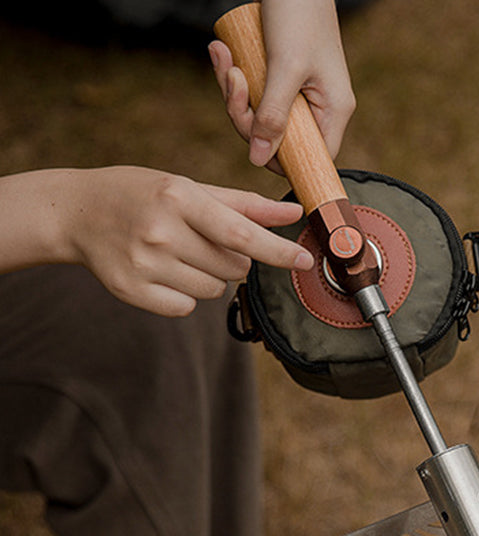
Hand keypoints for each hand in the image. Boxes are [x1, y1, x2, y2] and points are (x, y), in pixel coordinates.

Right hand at [0, 167, 312, 316]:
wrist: (77, 212)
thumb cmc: (143, 194)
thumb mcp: (189, 188)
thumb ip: (244, 204)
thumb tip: (293, 211)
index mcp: (178, 197)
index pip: (240, 234)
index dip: (277, 251)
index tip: (305, 261)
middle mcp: (161, 231)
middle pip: (234, 267)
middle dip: (231, 258)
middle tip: (200, 240)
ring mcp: (144, 264)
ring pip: (214, 290)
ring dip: (208, 276)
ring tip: (177, 253)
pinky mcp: (132, 291)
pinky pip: (187, 307)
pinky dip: (184, 294)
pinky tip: (162, 271)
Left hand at [208, 0, 355, 169]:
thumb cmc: (299, 14)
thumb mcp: (285, 68)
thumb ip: (273, 116)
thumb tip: (259, 159)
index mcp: (333, 110)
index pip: (314, 158)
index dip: (283, 162)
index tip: (254, 148)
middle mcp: (319, 108)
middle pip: (278, 140)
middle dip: (245, 116)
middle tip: (234, 81)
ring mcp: (298, 94)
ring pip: (260, 117)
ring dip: (234, 92)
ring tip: (223, 57)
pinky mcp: (280, 80)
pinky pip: (253, 96)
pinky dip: (234, 77)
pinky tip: (221, 52)